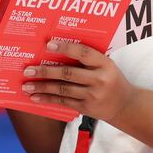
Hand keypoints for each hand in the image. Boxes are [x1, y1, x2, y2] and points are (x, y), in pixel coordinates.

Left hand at [20, 40, 135, 124]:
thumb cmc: (111, 78)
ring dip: (43, 87)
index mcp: (104, 63)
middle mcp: (99, 79)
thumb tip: (57, 47)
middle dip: (46, 71)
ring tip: (27, 85)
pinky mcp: (86, 108)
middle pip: (68, 73)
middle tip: (28, 69)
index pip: (83, 52)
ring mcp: (92, 95)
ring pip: (63, 89)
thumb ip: (88, 58)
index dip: (65, 47)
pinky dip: (48, 99)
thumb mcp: (106, 64)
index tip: (48, 44)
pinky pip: (64, 102)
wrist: (125, 105)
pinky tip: (35, 97)